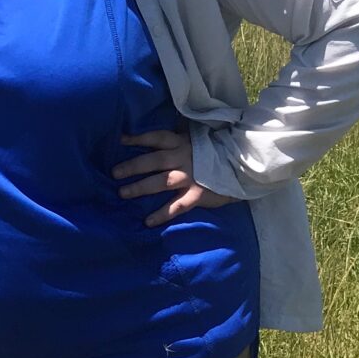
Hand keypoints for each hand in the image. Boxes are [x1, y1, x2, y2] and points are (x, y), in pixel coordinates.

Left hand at [112, 129, 237, 227]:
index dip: (138, 138)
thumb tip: (162, 136)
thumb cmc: (217, 152)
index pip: (156, 137)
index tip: (121, 139)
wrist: (243, 164)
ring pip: (160, 182)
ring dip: (140, 188)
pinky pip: (176, 206)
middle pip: (152, 161)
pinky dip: (161, 214)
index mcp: (182, 143)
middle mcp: (183, 158)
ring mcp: (190, 177)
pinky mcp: (197, 195)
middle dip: (132, 167)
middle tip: (114, 173)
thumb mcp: (198, 138)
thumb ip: (181, 138)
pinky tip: (147, 221)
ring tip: (122, 193)